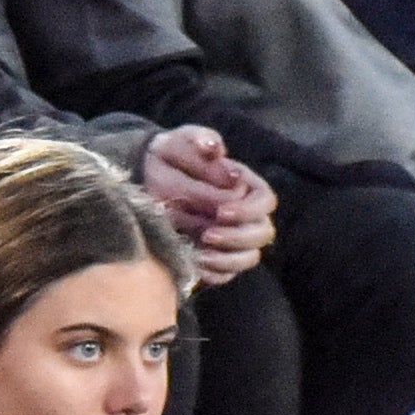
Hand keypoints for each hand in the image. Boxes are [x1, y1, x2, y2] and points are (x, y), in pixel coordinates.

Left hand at [142, 127, 274, 286]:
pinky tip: (195, 263)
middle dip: (238, 237)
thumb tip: (216, 150)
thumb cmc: (172, 155)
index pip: (266, 201)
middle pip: (263, 232)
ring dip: (228, 259)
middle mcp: (246, 214)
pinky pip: (228, 274)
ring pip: (250, 257)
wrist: (148, 175)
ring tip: (200, 252)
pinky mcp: (219, 257)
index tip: (221, 212)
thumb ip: (200, 140)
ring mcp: (234, 237)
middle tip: (207, 234)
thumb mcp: (181, 141)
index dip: (248, 210)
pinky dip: (215, 273)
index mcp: (246, 185)